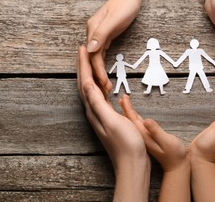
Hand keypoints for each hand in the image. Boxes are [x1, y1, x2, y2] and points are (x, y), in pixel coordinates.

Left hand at [77, 46, 149, 200]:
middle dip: (82, 66)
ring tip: (89, 62)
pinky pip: (98, 97)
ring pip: (90, 90)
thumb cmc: (126, 145)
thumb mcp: (112, 121)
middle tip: (82, 50)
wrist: (133, 165)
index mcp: (94, 110)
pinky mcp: (108, 119)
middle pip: (84, 84)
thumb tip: (86, 84)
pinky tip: (102, 85)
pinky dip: (98, 86)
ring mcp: (100, 116)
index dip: (84, 64)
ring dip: (88, 74)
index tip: (82, 48)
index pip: (85, 82)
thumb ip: (98, 103)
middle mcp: (93, 112)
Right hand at [87, 0, 141, 93]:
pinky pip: (101, 52)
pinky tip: (103, 72)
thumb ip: (102, 34)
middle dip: (97, 74)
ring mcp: (98, 34)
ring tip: (105, 84)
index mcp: (93, 30)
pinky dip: (102, 63)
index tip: (103, 83)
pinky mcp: (105, 35)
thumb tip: (90, 49)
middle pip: (92, 58)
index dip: (98, 71)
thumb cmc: (124, 5)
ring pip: (96, 57)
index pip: (93, 55)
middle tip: (105, 89)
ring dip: (99, 71)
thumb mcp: (115, 20)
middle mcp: (93, 33)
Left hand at [121, 94, 190, 201]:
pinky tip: (133, 117)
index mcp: (143, 135)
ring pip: (131, 123)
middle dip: (124, 108)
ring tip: (123, 104)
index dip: (127, 107)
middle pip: (128, 120)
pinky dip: (133, 118)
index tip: (123, 98)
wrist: (176, 167)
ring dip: (127, 113)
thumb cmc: (174, 155)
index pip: (131, 118)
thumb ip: (156, 131)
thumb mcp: (167, 141)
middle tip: (121, 98)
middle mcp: (139, 137)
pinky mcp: (145, 141)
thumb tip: (146, 120)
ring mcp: (141, 140)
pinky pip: (135, 126)